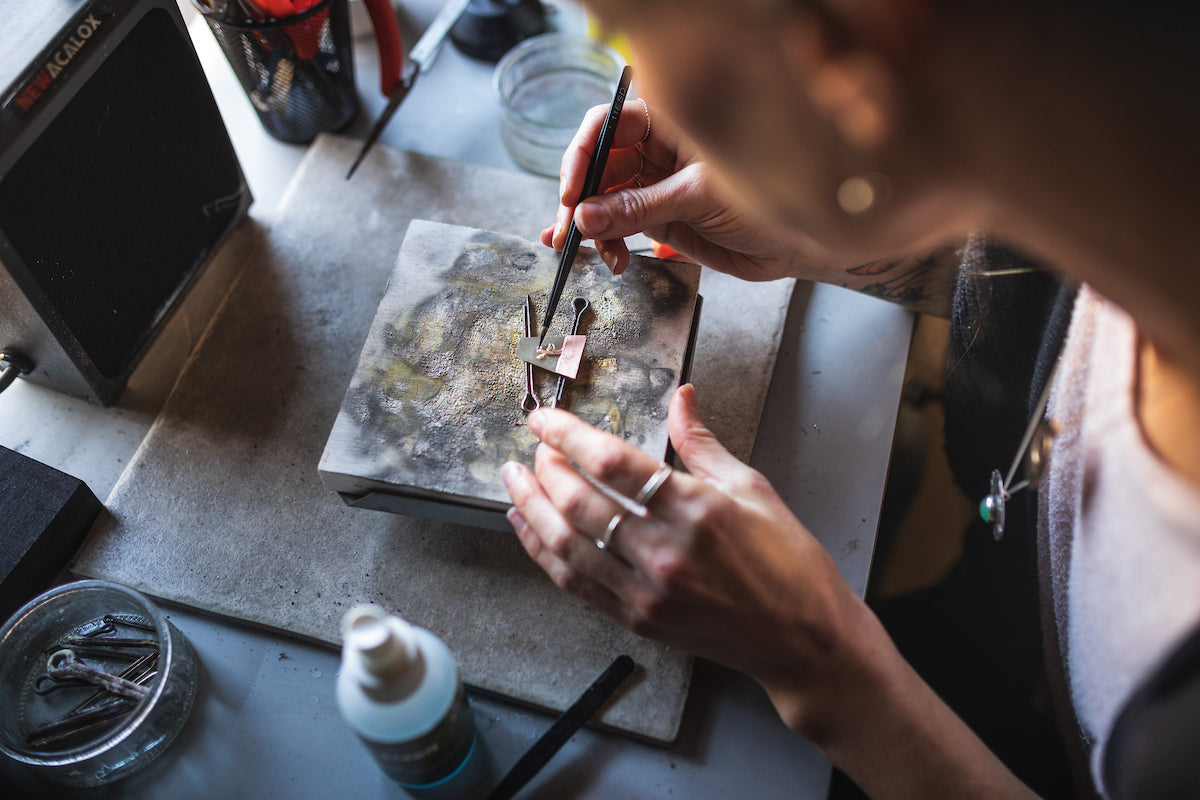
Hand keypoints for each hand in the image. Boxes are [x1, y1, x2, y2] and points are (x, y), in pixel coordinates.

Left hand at [501, 384, 862, 723]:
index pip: (612, 463)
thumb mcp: (753, 488)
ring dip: (532, 508)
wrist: (803, 639)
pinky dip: (544, 552)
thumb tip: (680, 396)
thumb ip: (702, 443)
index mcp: (697, 509)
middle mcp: (665, 552)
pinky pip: (575, 582)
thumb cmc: (789, 563)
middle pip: (580, 502)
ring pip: (567, 544)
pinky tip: (528, 529)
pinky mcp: (638, 620)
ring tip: (515, 481)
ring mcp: (647, 592)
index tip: (545, 420)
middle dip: (546, 468)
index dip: (569, 435)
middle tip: (536, 448)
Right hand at [544, 102, 960, 314]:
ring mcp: (658, 184)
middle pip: (599, 164)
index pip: (609, 126)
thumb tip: (587, 215)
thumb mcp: (702, 198)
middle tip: (566, 230)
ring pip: (604, 199)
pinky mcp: (663, 218)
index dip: (584, 156)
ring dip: (589, 226)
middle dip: (578, 197)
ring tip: (590, 253)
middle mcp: (660, 149)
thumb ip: (642, 207)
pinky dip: (608, 243)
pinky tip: (607, 258)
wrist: (805, 240)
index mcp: (673, 122)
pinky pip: (622, 227)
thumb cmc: (772, 198)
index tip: (571, 193)